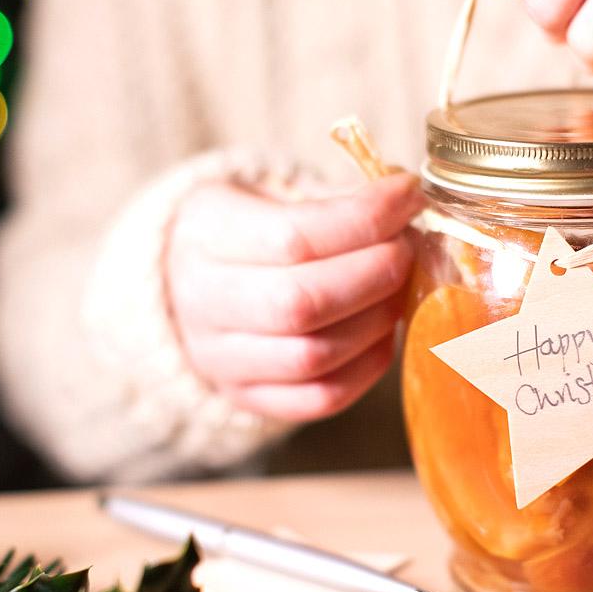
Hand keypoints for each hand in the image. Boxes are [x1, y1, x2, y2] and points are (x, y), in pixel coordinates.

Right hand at [167, 173, 423, 422]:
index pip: (295, 236)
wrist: (183, 285)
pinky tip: (383, 333)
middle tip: (408, 248)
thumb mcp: (269, 194)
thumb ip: (333, 201)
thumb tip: (408, 202)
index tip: (409, 196)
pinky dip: (368, 367)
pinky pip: (321, 397)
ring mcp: (222, 359)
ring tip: (399, 288)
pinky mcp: (249, 397)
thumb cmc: (247, 231)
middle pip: (303, 302)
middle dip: (376, 272)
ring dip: (378, 319)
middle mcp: (204, 302)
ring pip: (314, 355)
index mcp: (206, 234)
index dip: (366, 218)